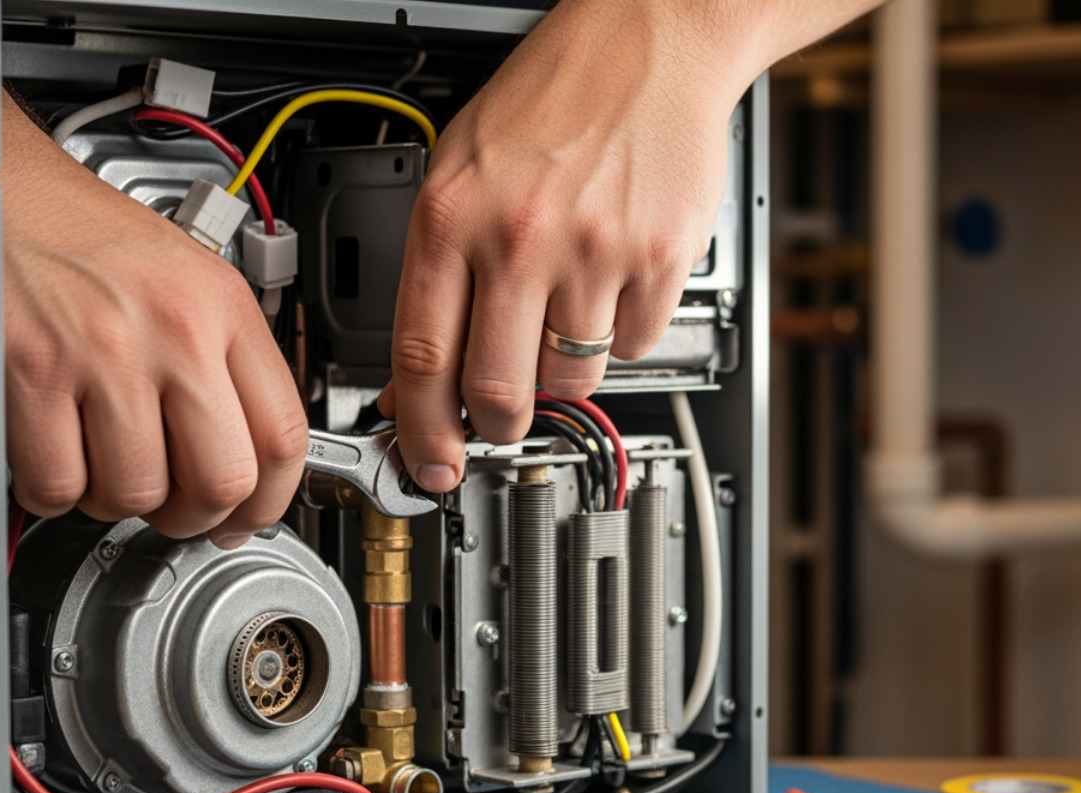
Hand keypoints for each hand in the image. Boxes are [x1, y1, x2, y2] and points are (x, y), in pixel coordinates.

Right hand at [1, 89, 306, 547]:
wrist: (1, 186)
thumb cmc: (89, 234)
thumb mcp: (191, 280)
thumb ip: (227, 361)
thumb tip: (251, 457)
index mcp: (223, 308)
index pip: (283, 435)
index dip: (269, 500)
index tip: (248, 516)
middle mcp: (175, 329)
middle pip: (221, 480)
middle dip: (196, 517)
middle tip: (175, 509)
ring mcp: (104, 352)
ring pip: (137, 492)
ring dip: (117, 502)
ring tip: (106, 467)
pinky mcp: (33, 369)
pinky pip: (59, 482)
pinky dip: (54, 491)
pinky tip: (56, 457)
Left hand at [379, 1, 756, 491]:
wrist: (652, 39)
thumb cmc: (555, 95)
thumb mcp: (461, 165)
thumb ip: (439, 270)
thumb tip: (422, 374)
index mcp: (455, 213)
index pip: (422, 356)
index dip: (421, 428)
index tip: (428, 462)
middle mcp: (522, 237)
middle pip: (498, 390)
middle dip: (497, 426)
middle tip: (501, 424)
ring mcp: (596, 252)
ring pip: (573, 378)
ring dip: (566, 374)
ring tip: (566, 322)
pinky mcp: (659, 259)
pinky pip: (634, 344)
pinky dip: (622, 334)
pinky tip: (613, 284)